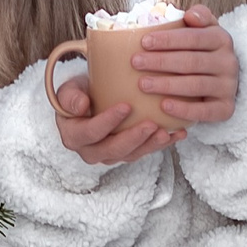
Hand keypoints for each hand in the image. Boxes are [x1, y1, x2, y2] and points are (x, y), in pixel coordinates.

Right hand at [49, 67, 183, 164]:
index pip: (91, 132)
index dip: (108, 122)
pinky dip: (161, 144)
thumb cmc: (78, 94)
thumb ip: (70, 97)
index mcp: (74, 136)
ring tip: (166, 132)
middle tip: (151, 124)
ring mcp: (110, 155)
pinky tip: (177, 133)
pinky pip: (144, 152)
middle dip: (134, 138)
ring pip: (131, 154)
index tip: (126, 106)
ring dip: (150, 145)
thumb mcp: (69, 90)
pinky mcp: (127, 153)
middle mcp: (91, 151)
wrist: (86, 102)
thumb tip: (81, 105)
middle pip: (113, 149)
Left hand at [136, 4, 237, 127]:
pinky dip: (184, 109)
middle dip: (161, 61)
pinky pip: (205, 111)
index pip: (194, 38)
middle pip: (192, 62)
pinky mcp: (226, 108)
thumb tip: (190, 15)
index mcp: (222, 39)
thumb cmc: (203, 51)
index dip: (168, 39)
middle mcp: (229, 63)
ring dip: (167, 85)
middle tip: (136, 62)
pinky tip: (163, 106)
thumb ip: (199, 16)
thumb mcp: (204, 29)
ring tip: (143, 84)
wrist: (222, 79)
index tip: (144, 42)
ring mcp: (228, 87)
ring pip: (196, 85)